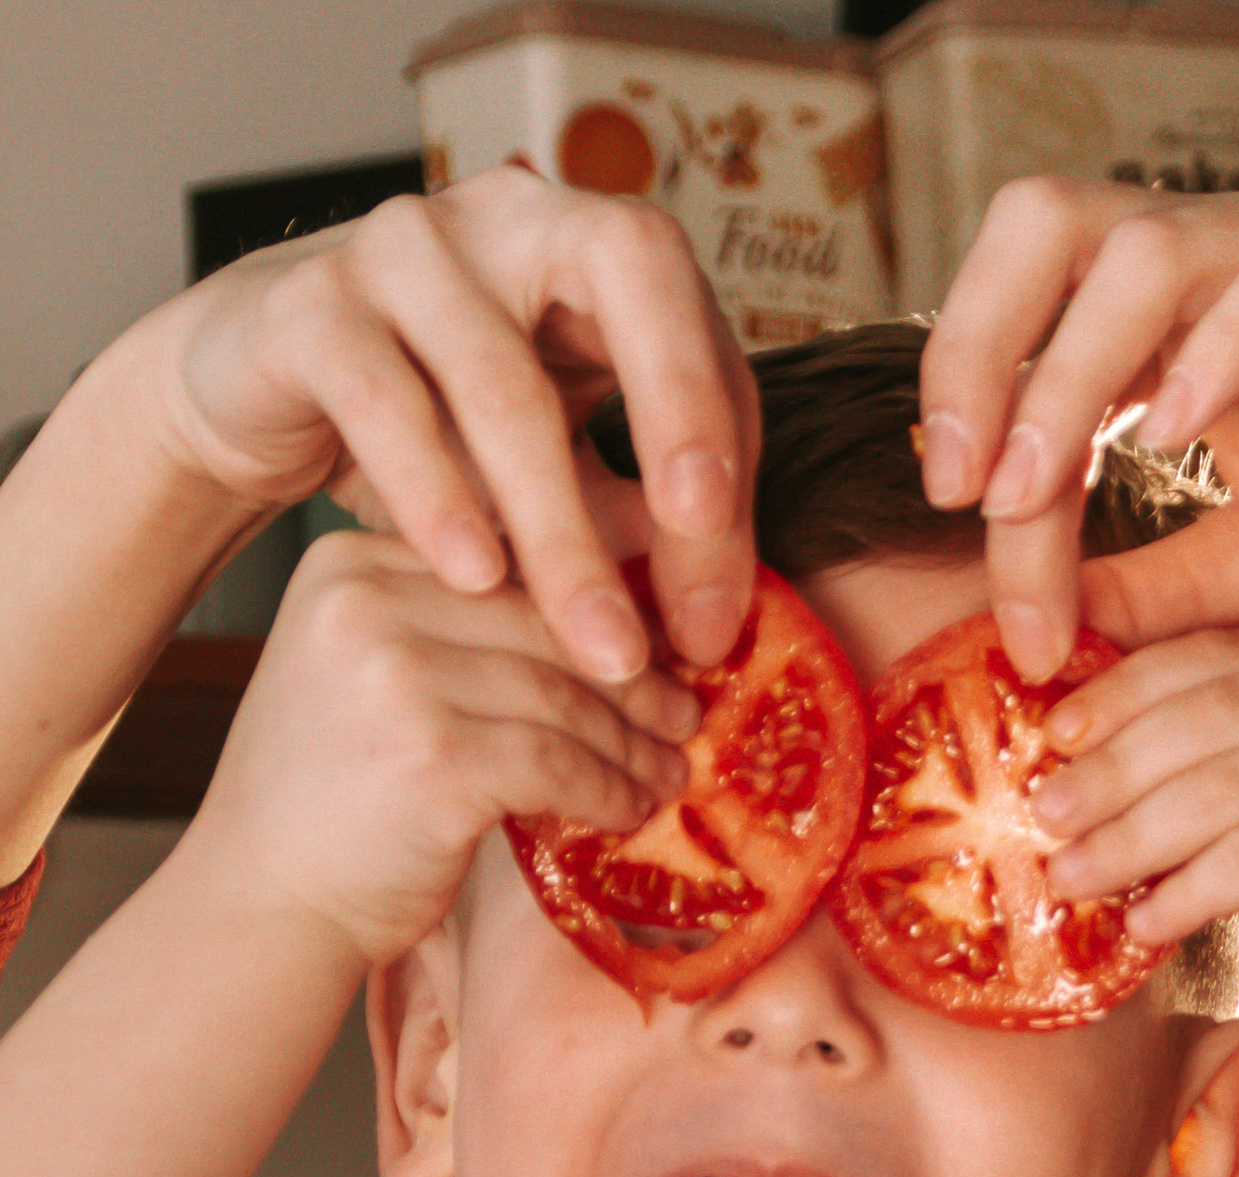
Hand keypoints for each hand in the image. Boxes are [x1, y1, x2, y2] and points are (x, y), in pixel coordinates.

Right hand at [132, 167, 757, 676]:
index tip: (723, 613)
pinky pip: (384, 398)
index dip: (729, 469)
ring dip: (557, 523)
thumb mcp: (561, 473)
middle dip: (680, 410)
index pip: (704, 341)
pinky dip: (435, 492)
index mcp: (599, 255)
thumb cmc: (435, 431)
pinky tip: (475, 576)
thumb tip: (716, 624)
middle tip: (699, 538)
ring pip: (504, 376)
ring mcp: (404, 246)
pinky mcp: (308, 304)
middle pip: (630, 271)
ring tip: (596, 638)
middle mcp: (513, 219)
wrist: (252, 391)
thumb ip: (639, 522)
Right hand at [188, 531, 695, 968]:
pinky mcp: (436, 756)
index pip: (513, 568)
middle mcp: (366, 602)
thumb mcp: (376, 678)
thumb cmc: (337, 797)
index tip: (656, 654)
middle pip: (548, 626)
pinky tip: (628, 812)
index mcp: (352, 563)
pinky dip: (608, 791)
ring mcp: (396, 676)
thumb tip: (616, 623)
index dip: (600, 614)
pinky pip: (561, 763)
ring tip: (667, 773)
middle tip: (683, 717)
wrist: (266, 900)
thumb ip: (460, 633)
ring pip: (565, 698)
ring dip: (632, 744)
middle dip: (632, 678)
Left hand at [919, 179, 1238, 677]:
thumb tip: (1041, 617)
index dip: (972, 406)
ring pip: (1150, 244)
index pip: (1035, 318)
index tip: (952, 517)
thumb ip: (1154, 586)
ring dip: (1073, 368)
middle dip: (980, 344)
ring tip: (1042, 478)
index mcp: (1190, 322)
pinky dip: (1219, 345)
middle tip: (960, 476)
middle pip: (1051, 223)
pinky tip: (1179, 433)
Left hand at [1032, 627, 1238, 1056]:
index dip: (1122, 691)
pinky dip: (1186, 892)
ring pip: (1222, 789)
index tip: (1050, 735)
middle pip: (1210, 716)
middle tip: (1046, 813)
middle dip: (1114, 768)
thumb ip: (1192, 763)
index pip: (1212, 656)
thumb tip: (1065, 748)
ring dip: (1132, 838)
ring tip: (1072, 878)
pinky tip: (1144, 924)